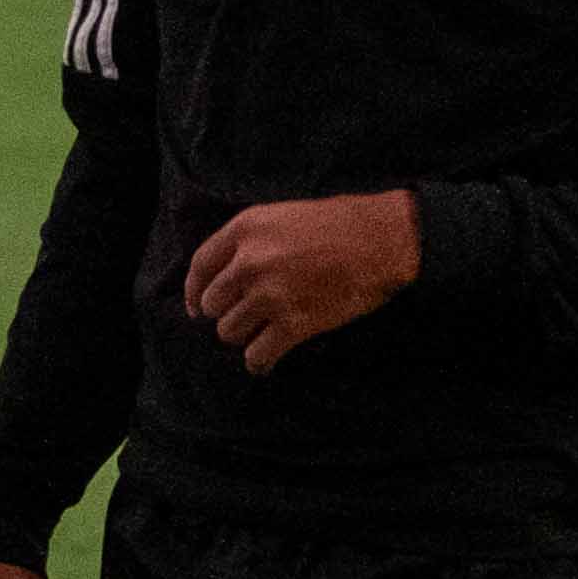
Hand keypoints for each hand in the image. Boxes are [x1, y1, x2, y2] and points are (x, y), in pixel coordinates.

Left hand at [182, 190, 417, 373]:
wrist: (383, 241)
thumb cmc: (340, 224)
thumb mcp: (284, 215)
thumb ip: (252, 240)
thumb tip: (228, 274)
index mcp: (246, 229)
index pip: (200, 266)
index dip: (194, 292)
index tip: (197, 307)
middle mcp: (250, 262)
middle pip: (213, 304)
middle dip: (226, 313)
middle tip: (245, 317)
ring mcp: (270, 295)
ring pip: (230, 332)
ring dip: (244, 337)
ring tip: (262, 333)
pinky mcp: (293, 324)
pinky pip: (257, 356)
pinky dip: (259, 363)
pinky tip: (265, 362)